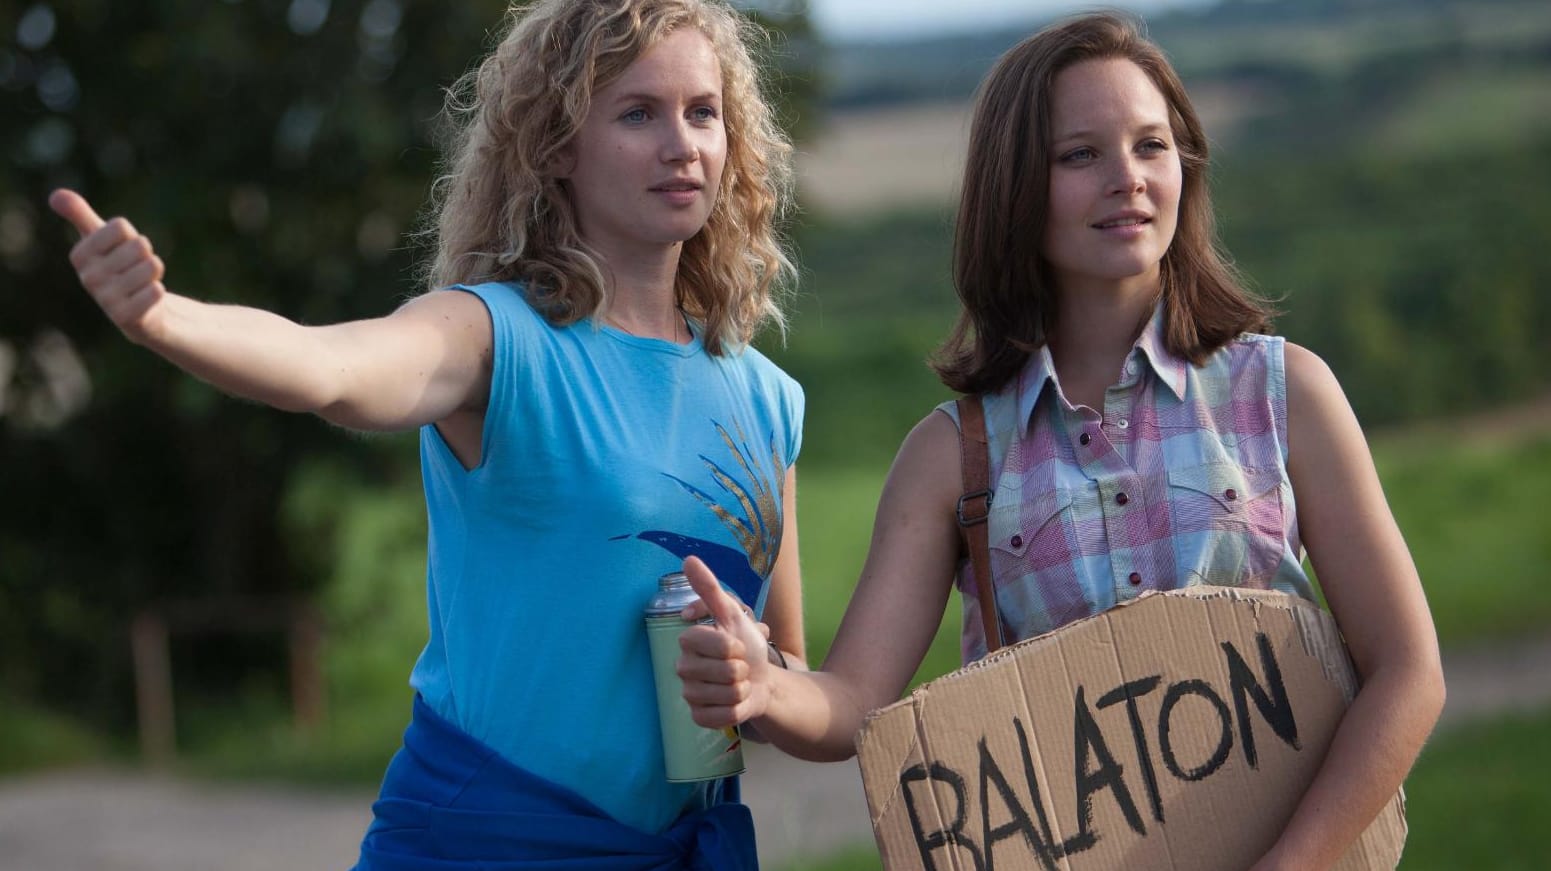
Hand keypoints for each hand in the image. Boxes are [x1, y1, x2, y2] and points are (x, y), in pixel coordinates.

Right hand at [49, 189, 167, 344]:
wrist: (144, 314)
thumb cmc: (122, 270)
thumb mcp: (102, 240)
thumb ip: (80, 216)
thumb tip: (55, 195)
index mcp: (80, 255)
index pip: (120, 226)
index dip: (131, 237)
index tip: (125, 252)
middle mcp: (88, 278)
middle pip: (140, 245)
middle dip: (147, 256)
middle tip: (138, 271)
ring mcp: (106, 301)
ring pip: (152, 266)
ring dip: (155, 274)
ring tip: (144, 285)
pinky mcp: (127, 320)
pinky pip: (156, 291)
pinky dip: (159, 292)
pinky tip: (149, 300)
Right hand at [677, 555, 775, 728]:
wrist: (762, 682)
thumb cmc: (747, 646)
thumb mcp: (733, 614)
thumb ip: (709, 588)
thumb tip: (688, 559)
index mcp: (688, 642)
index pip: (714, 643)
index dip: (734, 646)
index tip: (737, 646)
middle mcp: (683, 668)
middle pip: (723, 671)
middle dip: (742, 670)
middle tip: (739, 668)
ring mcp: (689, 695)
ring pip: (725, 694)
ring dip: (741, 690)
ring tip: (738, 685)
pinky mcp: (698, 717)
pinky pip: (720, 717)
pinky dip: (735, 711)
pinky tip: (734, 703)